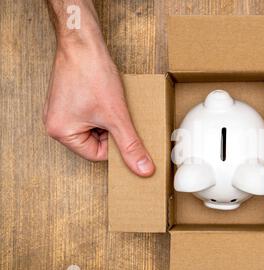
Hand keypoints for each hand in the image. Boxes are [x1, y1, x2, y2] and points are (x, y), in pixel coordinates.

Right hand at [44, 36, 154, 176]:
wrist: (82, 42)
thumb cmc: (91, 73)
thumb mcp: (116, 116)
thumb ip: (130, 146)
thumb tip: (143, 169)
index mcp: (61, 133)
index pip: (97, 155)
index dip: (116, 145)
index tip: (126, 131)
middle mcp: (56, 123)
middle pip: (95, 142)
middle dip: (112, 130)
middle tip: (119, 115)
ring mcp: (61, 110)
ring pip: (95, 128)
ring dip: (109, 119)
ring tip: (111, 103)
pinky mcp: (69, 99)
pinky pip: (90, 114)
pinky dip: (103, 110)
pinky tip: (107, 97)